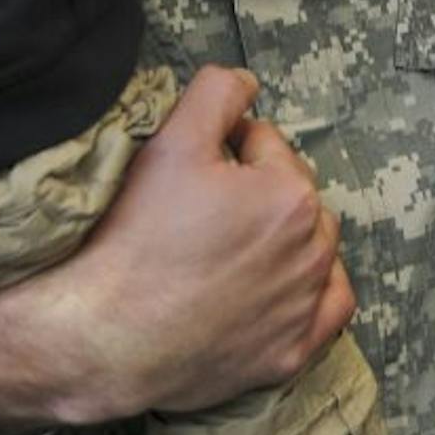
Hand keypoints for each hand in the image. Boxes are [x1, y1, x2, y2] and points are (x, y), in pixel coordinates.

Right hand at [0, 67, 353, 434]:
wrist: (105, 336)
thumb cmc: (138, 240)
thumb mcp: (171, 143)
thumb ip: (217, 94)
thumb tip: (247, 81)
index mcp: (290, 195)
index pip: (266, 144)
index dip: (227, 147)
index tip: (195, 168)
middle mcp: (312, 251)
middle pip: (294, 194)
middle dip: (260, 189)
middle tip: (206, 207)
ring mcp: (303, 307)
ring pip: (315, 247)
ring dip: (287, 235)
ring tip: (234, 242)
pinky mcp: (290, 353)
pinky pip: (329, 310)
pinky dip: (315, 291)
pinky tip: (285, 283)